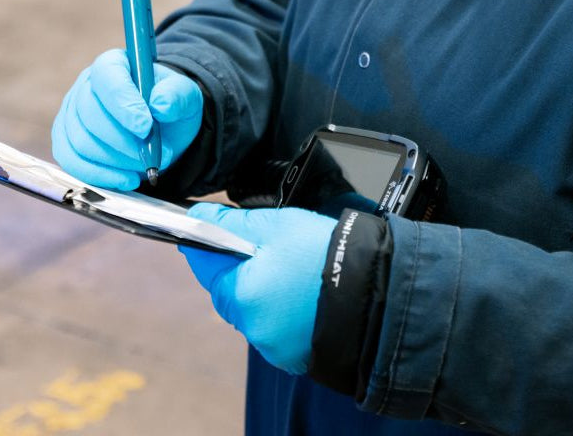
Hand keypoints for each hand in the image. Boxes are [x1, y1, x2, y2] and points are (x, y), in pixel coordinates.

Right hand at [51, 49, 202, 189]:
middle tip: (154, 154)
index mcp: (113, 64)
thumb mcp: (185, 95)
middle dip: (124, 141)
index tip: (146, 128)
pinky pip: (73, 163)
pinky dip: (102, 176)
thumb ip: (177, 95)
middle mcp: (85, 86)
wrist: (160, 129)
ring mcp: (71, 115)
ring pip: (82, 142)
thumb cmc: (168, 106)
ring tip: (146, 164)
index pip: (107, 77)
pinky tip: (128, 179)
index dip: (123, 103)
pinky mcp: (65, 143)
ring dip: (117, 160)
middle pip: (90, 114)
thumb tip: (160, 104)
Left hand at [180, 204, 335, 374]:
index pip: (206, 266)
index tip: (211, 233)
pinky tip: (305, 295)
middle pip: (229, 291)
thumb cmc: (324, 254)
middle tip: (270, 249)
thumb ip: (234, 223)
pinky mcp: (293, 356)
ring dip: (263, 292)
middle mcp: (251, 326)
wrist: (372, 290)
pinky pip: (277, 329)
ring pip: (254, 310)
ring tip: (295, 272)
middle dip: (242, 270)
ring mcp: (273, 346)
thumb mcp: (277, 225)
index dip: (209, 246)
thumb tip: (200, 217)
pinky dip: (284, 312)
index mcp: (241, 293)